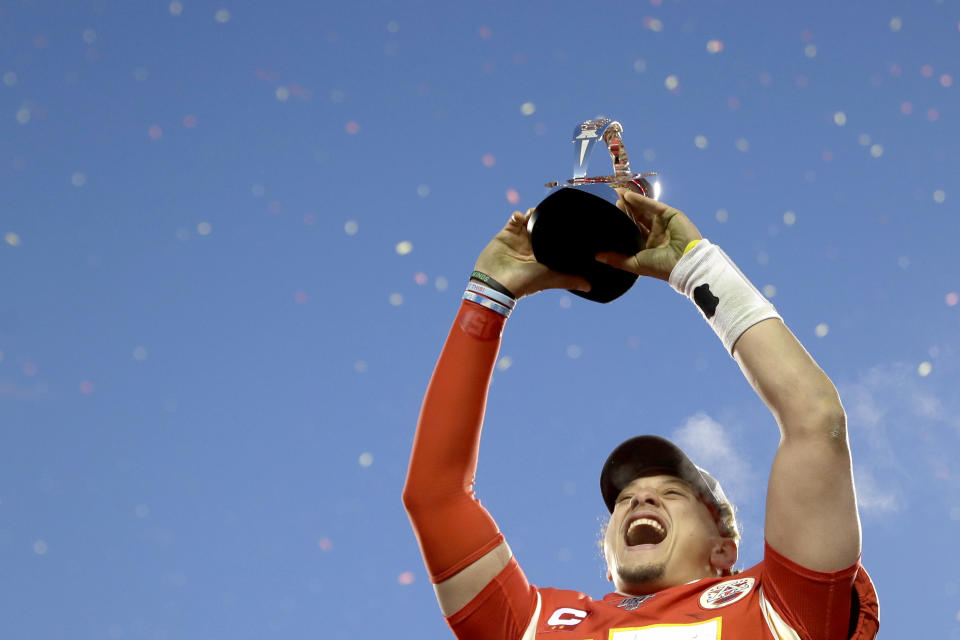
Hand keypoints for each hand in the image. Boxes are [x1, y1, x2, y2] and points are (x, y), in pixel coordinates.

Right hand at [474, 209, 590, 298]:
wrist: (497, 282)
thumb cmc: (525, 283)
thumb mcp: (551, 279)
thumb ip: (569, 280)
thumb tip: (590, 287)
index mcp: (544, 254)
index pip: (555, 236)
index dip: (561, 227)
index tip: (567, 218)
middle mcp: (532, 246)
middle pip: (543, 225)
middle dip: (546, 216)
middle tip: (550, 211)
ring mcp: (519, 239)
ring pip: (530, 219)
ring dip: (533, 213)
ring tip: (535, 213)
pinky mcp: (506, 234)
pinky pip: (515, 219)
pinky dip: (519, 215)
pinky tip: (522, 217)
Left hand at [595, 191, 701, 280]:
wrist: (684, 263)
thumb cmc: (661, 267)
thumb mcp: (635, 263)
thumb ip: (616, 259)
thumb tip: (597, 257)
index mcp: (648, 245)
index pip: (631, 230)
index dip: (621, 222)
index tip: (608, 215)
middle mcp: (655, 233)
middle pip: (637, 217)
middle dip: (624, 209)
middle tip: (610, 201)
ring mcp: (663, 223)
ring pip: (644, 209)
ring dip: (630, 202)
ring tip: (616, 193)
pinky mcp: (670, 214)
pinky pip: (653, 205)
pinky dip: (640, 200)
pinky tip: (628, 196)